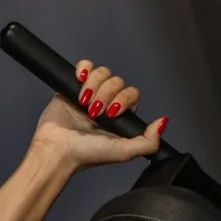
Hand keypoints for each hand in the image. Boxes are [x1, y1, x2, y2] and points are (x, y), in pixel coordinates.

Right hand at [29, 60, 164, 170]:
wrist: (57, 150)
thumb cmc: (87, 154)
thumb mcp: (124, 152)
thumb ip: (148, 141)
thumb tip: (163, 122)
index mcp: (119, 117)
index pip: (131, 93)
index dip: (123, 99)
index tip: (111, 113)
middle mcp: (105, 104)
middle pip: (117, 81)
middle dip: (106, 94)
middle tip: (95, 112)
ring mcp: (88, 94)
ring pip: (102, 72)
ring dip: (94, 85)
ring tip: (83, 103)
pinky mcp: (71, 87)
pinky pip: (84, 66)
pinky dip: (83, 69)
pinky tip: (79, 80)